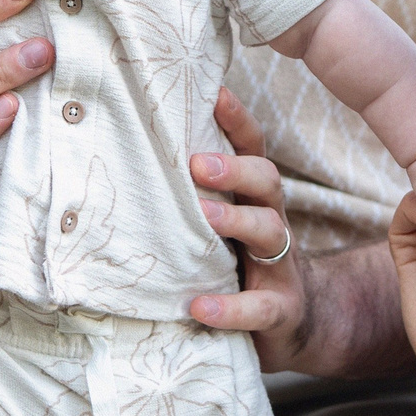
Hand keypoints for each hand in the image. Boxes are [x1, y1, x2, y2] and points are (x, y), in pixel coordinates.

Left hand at [184, 89, 316, 371]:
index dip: (237, 119)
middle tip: (197, 163)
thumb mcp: (218, 224)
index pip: (252, 148)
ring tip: (204, 216)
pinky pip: (259, 306)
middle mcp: (271, 220)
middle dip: (236, 168)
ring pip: (270, 231)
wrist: (292, 322)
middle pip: (266, 180)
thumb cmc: (238, 262)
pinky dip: (229, 307)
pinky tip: (199, 306)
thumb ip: (188, 194)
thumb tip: (123, 156)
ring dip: (236, 221)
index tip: (213, 93)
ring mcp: (280, 265)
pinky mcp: (280, 308)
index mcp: (252, 197)